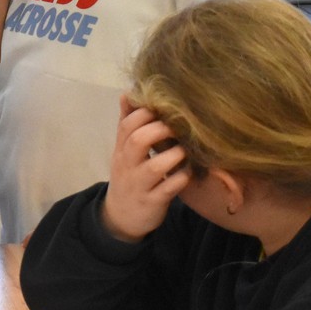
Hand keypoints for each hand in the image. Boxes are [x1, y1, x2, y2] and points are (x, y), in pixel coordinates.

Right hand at [102, 95, 190, 241]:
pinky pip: (169, 188)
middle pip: (138, 140)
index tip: (164, 107)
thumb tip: (128, 92)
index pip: (127, 125)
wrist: (121, 217)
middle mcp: (127, 165)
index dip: (145, 112)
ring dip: (175, 155)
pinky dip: (182, 178)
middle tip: (179, 126)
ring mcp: (139, 185)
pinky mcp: (153, 202)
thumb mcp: (123, 150)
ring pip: (155, 166)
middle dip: (161, 129)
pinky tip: (189, 172)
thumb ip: (127, 123)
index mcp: (121, 149)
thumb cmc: (129, 176)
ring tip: (186, 150)